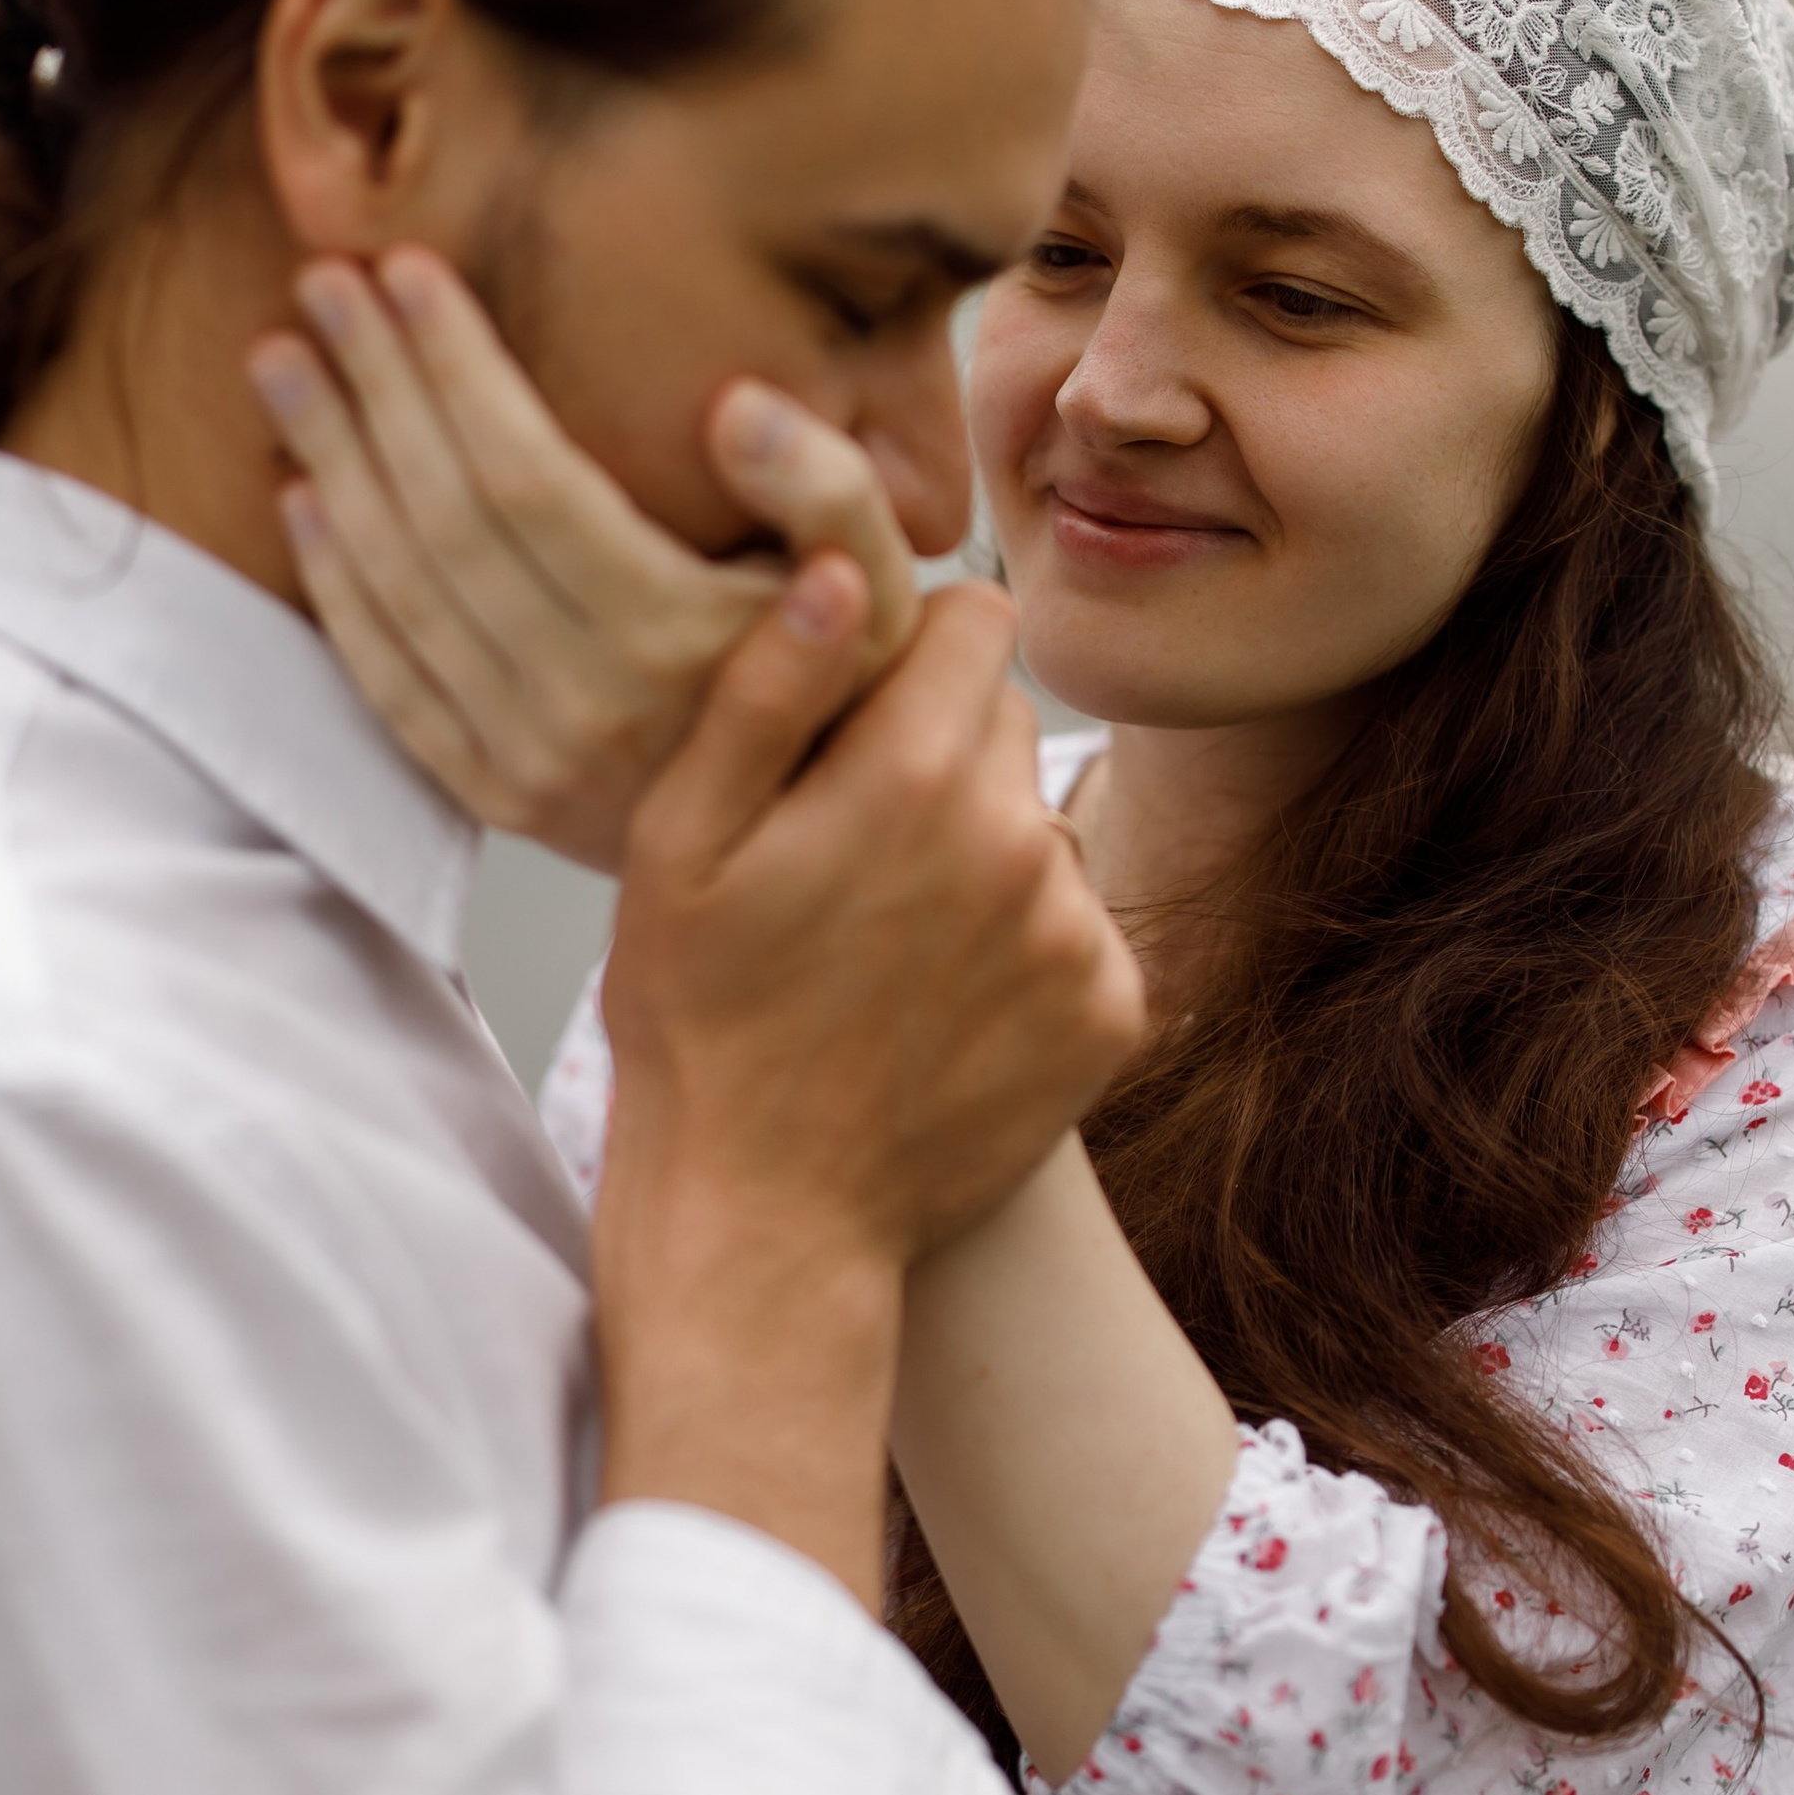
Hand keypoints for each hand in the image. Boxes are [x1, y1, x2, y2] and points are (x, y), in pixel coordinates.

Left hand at [249, 248, 918, 871]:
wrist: (818, 839)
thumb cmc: (843, 680)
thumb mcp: (879, 576)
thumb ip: (827, 483)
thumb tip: (734, 405)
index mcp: (672, 638)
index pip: (527, 476)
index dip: (456, 366)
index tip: (409, 269)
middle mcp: (586, 707)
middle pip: (442, 518)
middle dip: (374, 386)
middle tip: (323, 279)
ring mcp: (530, 762)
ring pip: (398, 588)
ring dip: (330, 462)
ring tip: (287, 360)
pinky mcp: (494, 795)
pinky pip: (387, 679)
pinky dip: (335, 583)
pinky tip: (304, 495)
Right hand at [592, 557, 1145, 1592]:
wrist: (770, 1228)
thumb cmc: (699, 1031)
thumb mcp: (678, 847)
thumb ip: (766, 691)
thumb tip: (841, 567)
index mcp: (915, 775)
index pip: (975, 614)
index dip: (908, 652)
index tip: (854, 717)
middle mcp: (1023, 841)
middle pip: (1007, 720)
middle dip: (940, 753)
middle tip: (851, 849)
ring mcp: (1078, 935)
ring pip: (1040, 825)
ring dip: (983, 857)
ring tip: (888, 947)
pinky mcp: (1115, 1013)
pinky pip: (1079, 926)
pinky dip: (1024, 952)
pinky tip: (942, 1008)